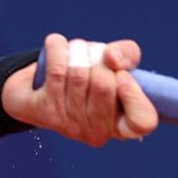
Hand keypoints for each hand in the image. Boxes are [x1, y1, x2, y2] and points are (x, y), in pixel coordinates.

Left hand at [3, 33, 158, 146]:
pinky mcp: (44, 112)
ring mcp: (68, 125)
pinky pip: (56, 71)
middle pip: (105, 85)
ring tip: (74, 50)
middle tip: (91, 55)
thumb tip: (111, 59)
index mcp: (121, 125)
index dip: (135, 95)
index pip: (143, 122)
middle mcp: (96, 132)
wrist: (34, 86)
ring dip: (77, 50)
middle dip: (98, 57)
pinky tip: (55, 44)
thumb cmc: (85, 74)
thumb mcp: (113, 63)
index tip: (123, 77)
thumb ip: (127, 56)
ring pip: (79, 74)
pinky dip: (57, 48)